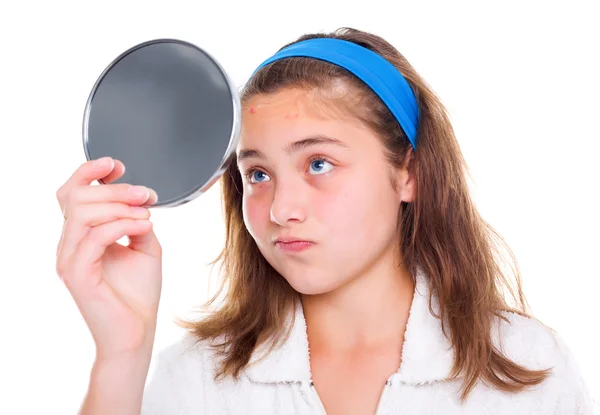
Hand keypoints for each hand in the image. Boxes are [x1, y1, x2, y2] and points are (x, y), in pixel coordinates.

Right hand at [56, 157, 161, 359]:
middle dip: (116, 188)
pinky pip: (94, 237)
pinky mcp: (77, 274)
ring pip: (83, 212)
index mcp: (82, 236)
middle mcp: (70, 245)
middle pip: (78, 196)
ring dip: (120, 206)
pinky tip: (144, 227)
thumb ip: (137, 221)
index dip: (89, 172)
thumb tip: (140, 200)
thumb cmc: (138, 294)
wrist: (136, 331)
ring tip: (147, 214)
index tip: (117, 165)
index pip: (71, 193)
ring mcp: (70, 259)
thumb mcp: (144, 246)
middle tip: (146, 194)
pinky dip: (123, 225)